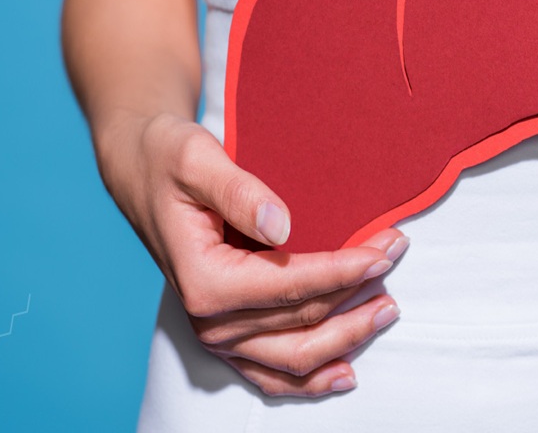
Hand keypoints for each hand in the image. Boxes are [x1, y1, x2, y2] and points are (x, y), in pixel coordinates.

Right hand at [95, 111, 408, 396]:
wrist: (142, 170)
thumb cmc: (167, 160)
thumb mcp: (196, 159)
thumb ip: (238, 191)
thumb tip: (280, 224)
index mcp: (204, 280)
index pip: (292, 285)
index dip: (344, 270)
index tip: (384, 250)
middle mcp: (209, 319)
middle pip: (302, 322)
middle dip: (358, 294)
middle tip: (395, 257)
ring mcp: (217, 334)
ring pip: (295, 358)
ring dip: (346, 338)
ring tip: (386, 310)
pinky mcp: (225, 335)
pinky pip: (271, 375)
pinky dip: (309, 378)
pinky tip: (344, 372)